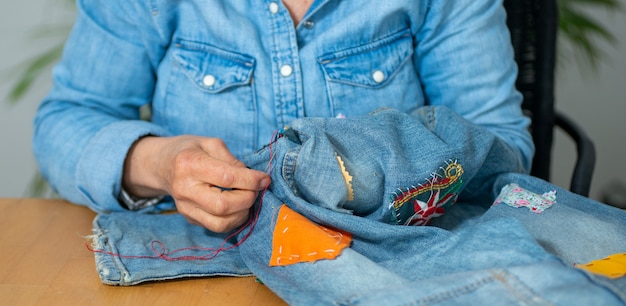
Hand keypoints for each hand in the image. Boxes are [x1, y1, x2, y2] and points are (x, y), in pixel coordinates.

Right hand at [122, 135, 269, 232]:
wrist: (161, 165)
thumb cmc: (189, 150)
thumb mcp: (210, 143)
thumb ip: (232, 159)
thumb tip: (253, 178)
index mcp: (189, 164)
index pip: (226, 178)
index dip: (251, 180)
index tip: (264, 178)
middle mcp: (184, 189)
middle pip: (223, 206)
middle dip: (248, 198)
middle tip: (256, 189)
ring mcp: (184, 207)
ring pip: (220, 223)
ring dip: (242, 213)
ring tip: (247, 198)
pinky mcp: (189, 218)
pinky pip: (216, 227)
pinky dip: (233, 220)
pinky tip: (237, 206)